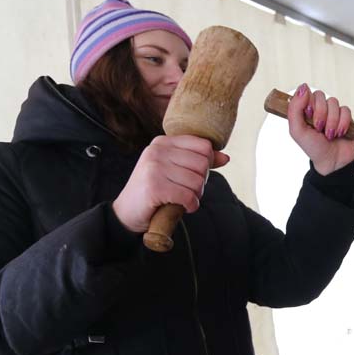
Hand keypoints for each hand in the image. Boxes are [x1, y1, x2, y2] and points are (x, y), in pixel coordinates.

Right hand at [113, 135, 229, 232]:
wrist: (127, 212)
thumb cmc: (155, 190)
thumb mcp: (175, 170)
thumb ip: (199, 161)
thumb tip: (226, 157)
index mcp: (163, 142)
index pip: (204, 146)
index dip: (206, 165)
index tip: (193, 175)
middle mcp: (157, 150)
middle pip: (203, 164)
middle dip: (201, 182)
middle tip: (187, 190)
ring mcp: (154, 167)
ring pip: (197, 181)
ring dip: (195, 196)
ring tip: (182, 198)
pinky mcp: (154, 187)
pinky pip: (188, 196)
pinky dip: (190, 205)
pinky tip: (182, 207)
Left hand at [287, 83, 353, 174]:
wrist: (332, 161)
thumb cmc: (313, 147)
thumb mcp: (297, 130)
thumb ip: (295, 108)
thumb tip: (303, 88)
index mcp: (304, 110)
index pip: (306, 92)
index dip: (309, 103)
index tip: (308, 116)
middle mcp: (318, 108)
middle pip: (320, 95)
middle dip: (320, 114)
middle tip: (319, 128)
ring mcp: (332, 111)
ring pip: (334, 102)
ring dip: (331, 121)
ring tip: (329, 134)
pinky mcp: (346, 116)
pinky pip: (346, 110)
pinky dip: (342, 123)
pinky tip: (339, 133)